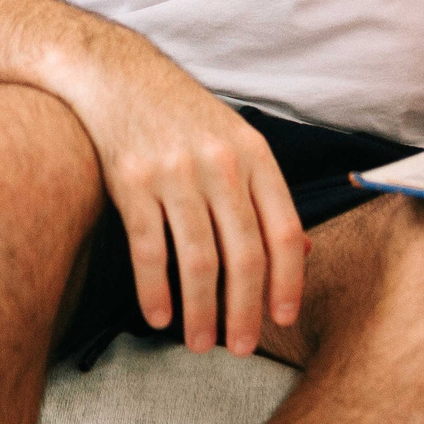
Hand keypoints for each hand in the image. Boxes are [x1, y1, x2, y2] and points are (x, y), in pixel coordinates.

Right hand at [64, 45, 307, 354]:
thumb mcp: (237, 140)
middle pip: (244, 254)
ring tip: (199, 344)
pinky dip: (154, 291)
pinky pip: (149, 250)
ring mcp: (174, 172)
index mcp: (255, 154)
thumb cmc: (184, 115)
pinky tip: (159, 317)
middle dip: (245, 311)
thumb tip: (305, 253)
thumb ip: (267, 195)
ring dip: (200, 312)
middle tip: (241, 348)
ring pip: (198, 260)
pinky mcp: (131, 182)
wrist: (118, 74)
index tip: (284, 319)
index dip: (288, 281)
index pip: (284, 230)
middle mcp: (220, 164)